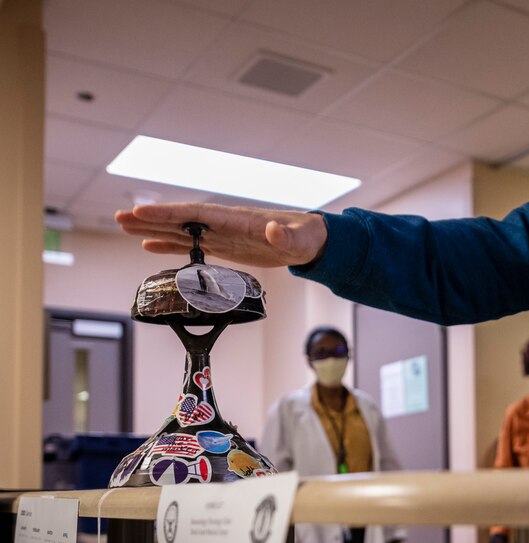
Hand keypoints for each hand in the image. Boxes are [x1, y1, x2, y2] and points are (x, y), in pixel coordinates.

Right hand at [115, 202, 327, 267]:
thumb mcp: (298, 239)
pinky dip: (168, 244)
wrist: (310, 241)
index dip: (170, 213)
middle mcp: (224, 223)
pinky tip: (148, 246)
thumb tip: (273, 230)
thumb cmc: (305, 237)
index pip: (197, 213)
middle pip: (180, 219)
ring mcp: (221, 234)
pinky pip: (190, 244)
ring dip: (152, 229)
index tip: (143, 212)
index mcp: (237, 218)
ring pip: (180, 230)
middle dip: (151, 218)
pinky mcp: (223, 246)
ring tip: (124, 227)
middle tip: (120, 218)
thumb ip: (284, 236)